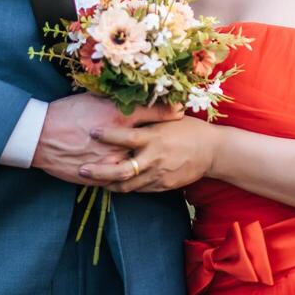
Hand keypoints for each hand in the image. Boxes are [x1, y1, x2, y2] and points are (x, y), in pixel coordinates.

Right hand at [31, 93, 182, 184]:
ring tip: (159, 163)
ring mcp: (110, 161)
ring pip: (137, 167)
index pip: (155, 113)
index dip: (171, 112)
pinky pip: (120, 182)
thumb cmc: (67, 112)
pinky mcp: (100, 178)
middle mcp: (119, 140)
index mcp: (119, 116)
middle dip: (166, 143)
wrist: (39, 136)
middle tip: (177, 141)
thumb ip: (118, 101)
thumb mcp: (95, 99)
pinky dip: (128, 179)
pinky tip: (135, 177)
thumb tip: (135, 98)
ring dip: (148, 166)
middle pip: (151, 143)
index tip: (181, 111)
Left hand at [82, 116, 218, 192]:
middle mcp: (154, 158)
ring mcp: (158, 175)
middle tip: (82, 169)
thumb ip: (148, 117)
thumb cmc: (189, 129)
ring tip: (93, 181)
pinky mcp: (162, 187)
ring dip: (108, 184)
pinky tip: (114, 185)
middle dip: (99, 171)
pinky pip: (139, 190)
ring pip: (127, 185)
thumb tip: (126, 104)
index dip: (107, 135)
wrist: (213, 152)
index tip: (91, 131)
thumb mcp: (169, 119)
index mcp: (154, 137)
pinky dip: (125, 188)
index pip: (126, 137)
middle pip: (121, 170)